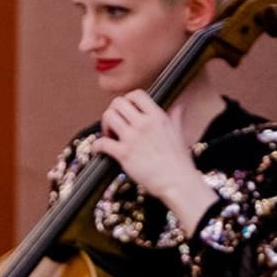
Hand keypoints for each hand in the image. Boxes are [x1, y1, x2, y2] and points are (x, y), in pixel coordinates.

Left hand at [94, 92, 217, 234]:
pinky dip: (96, 146)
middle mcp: (144, 124)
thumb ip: (176, 116)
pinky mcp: (124, 154)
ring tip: (110, 136)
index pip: (137, 94)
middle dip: (113, 111)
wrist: (178, 182)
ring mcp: (133, 138)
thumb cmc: (179, 162)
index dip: (128, 100)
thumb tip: (180, 105)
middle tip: (115, 124)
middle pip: (118, 103)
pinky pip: (101, 143)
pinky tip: (99, 150)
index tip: (126, 110)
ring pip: (108, 117)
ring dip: (105, 125)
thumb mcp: (179, 133)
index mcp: (158, 117)